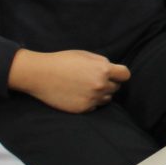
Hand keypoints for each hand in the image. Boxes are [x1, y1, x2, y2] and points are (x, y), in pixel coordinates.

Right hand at [8, 49, 129, 113]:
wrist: (41, 74)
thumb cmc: (63, 61)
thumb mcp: (86, 55)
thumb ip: (102, 63)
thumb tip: (114, 70)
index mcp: (103, 69)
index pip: (125, 75)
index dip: (120, 74)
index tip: (114, 74)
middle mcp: (100, 85)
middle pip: (116, 87)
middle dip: (109, 83)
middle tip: (94, 80)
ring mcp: (92, 98)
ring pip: (107, 99)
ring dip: (101, 94)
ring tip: (86, 87)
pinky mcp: (83, 109)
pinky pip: (95, 107)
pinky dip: (90, 102)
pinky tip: (79, 95)